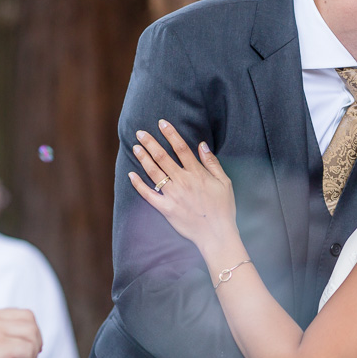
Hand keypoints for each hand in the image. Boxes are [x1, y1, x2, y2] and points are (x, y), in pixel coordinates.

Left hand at [128, 120, 237, 249]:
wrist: (216, 234)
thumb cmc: (223, 208)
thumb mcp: (224, 182)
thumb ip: (212, 163)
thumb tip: (202, 145)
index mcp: (197, 174)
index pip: (181, 148)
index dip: (171, 134)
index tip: (162, 123)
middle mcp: (182, 181)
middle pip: (163, 157)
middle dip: (151, 143)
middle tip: (140, 133)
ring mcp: (172, 195)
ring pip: (154, 172)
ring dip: (144, 158)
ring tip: (136, 147)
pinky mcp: (165, 209)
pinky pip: (148, 195)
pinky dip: (138, 184)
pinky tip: (131, 175)